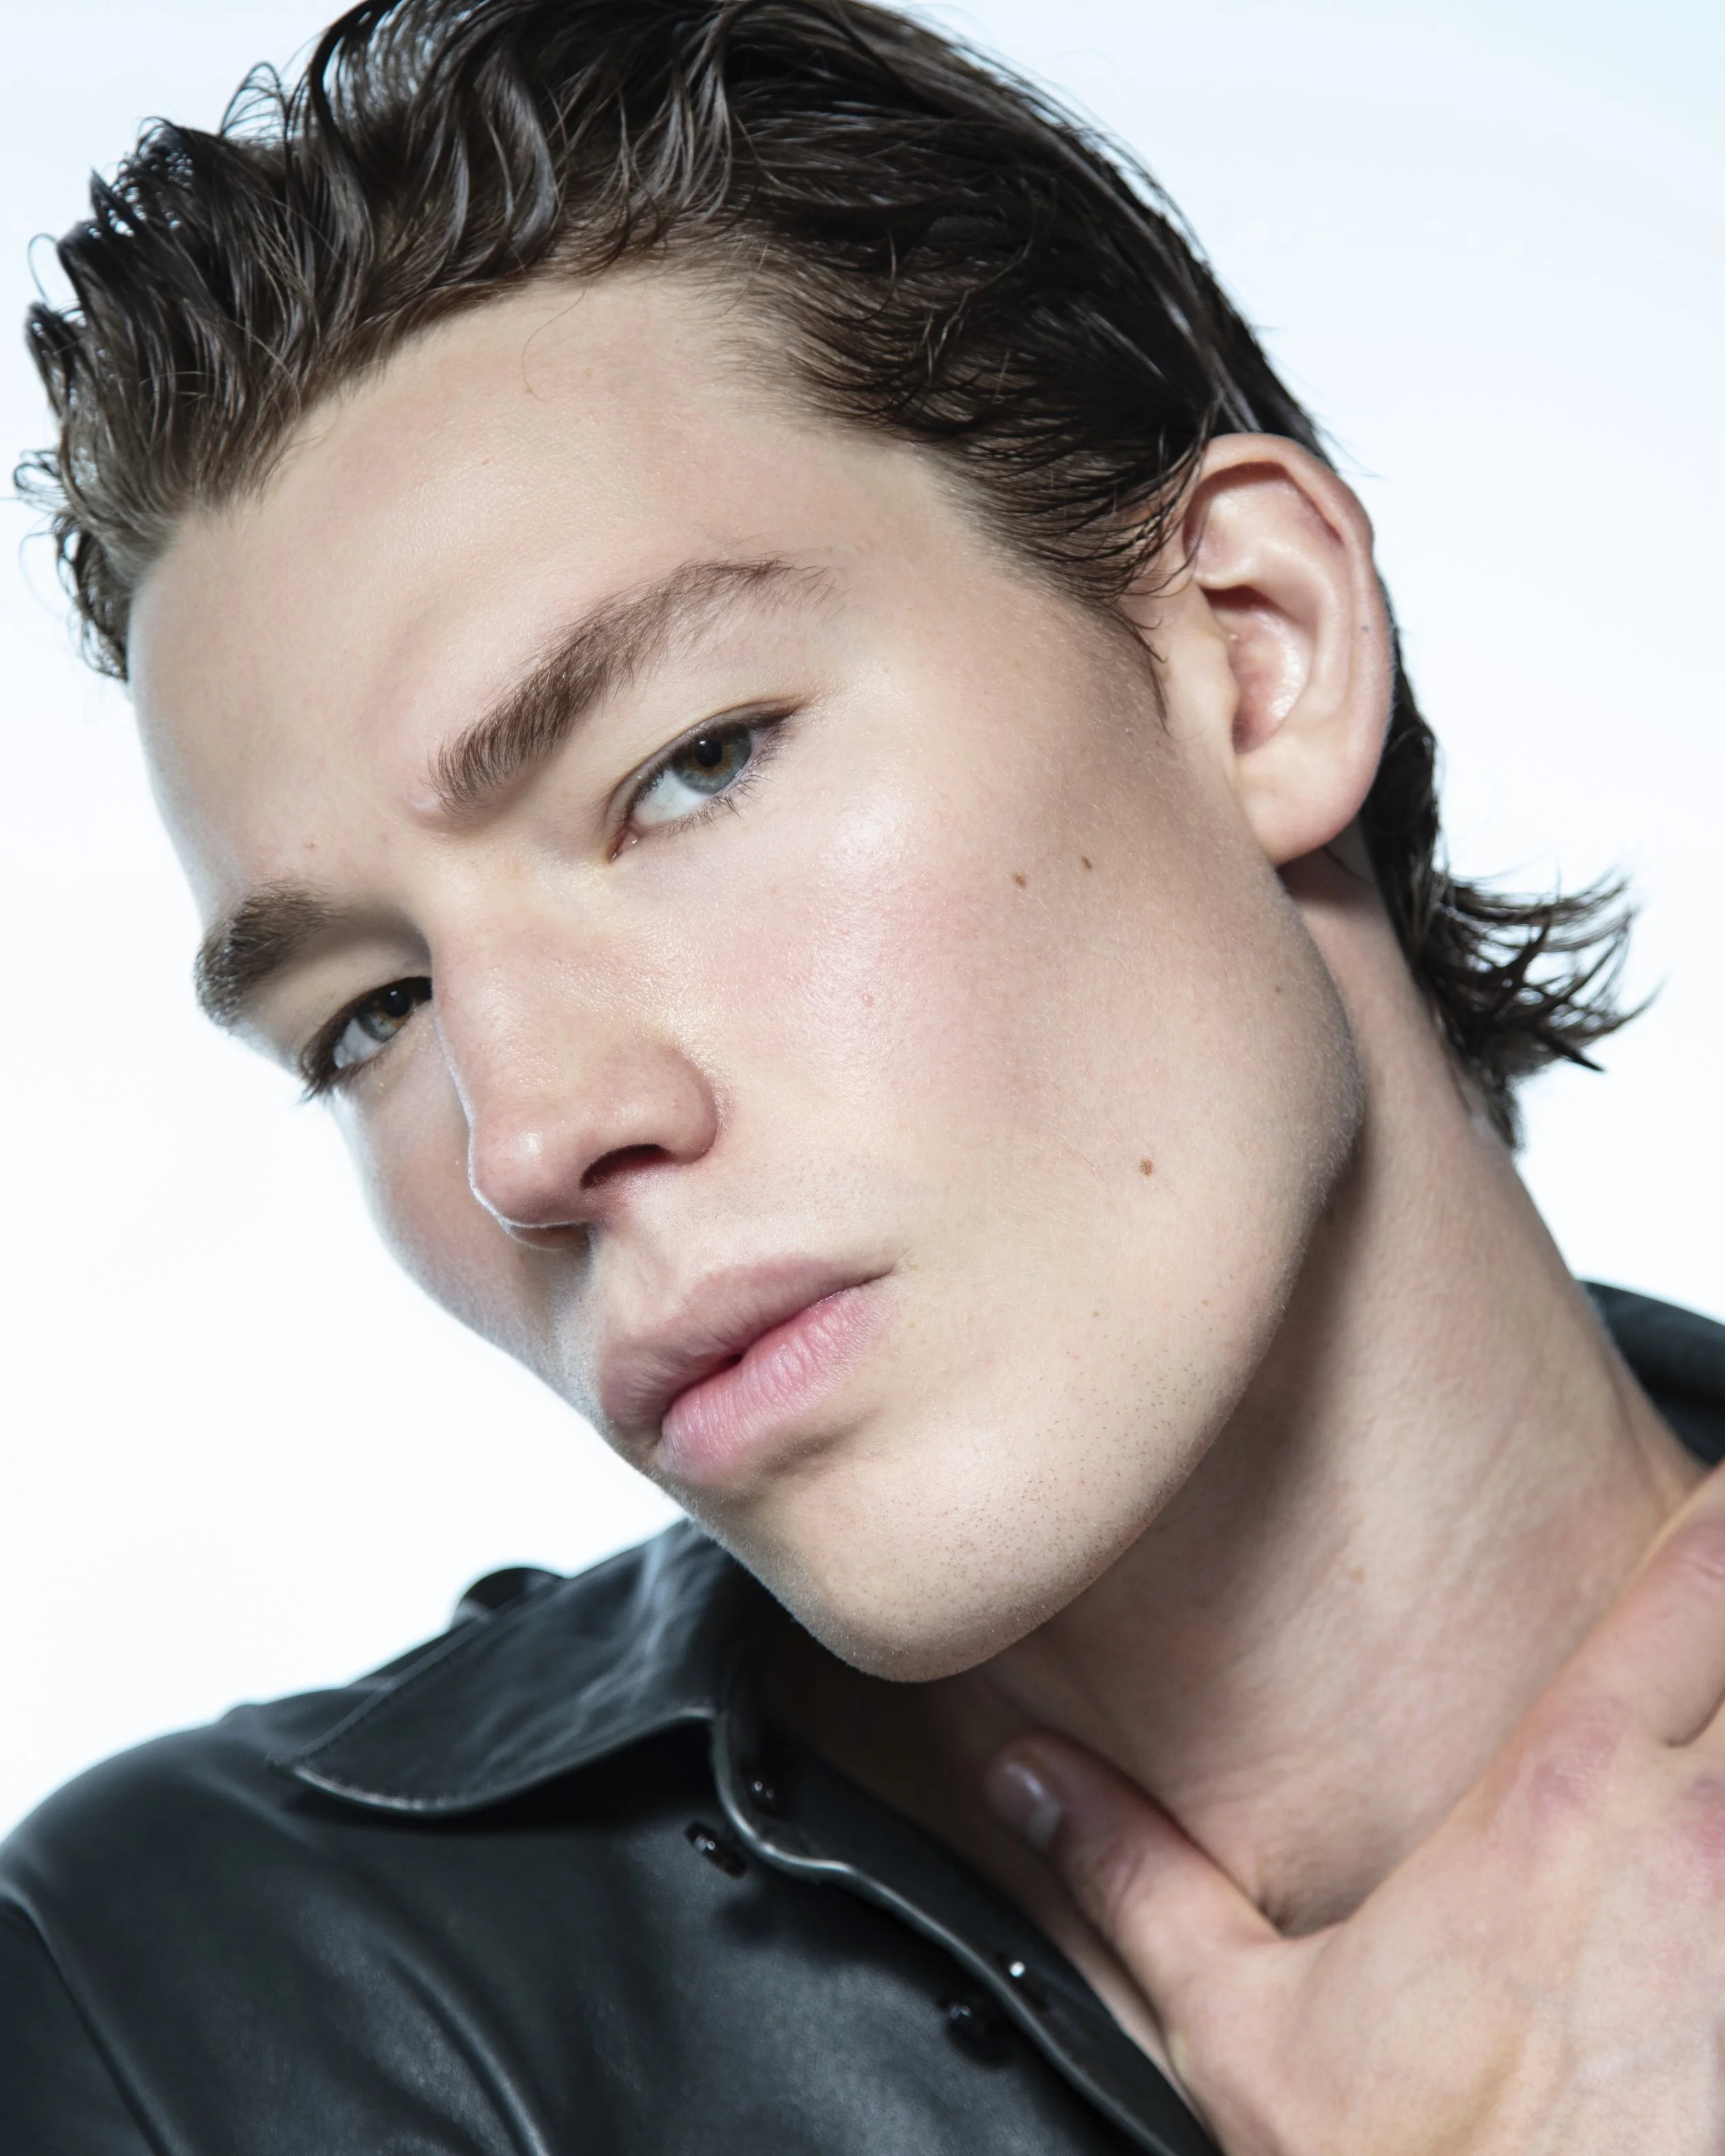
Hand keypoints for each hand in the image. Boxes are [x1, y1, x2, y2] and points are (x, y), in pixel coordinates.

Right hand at [984, 1463, 1724, 2155]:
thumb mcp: (1251, 2031)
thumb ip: (1141, 1879)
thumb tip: (1030, 1782)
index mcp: (1560, 1796)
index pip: (1698, 1562)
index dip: (1718, 1510)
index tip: (1705, 1489)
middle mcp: (1703, 1829)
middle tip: (1700, 1618)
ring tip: (1701, 1797)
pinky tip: (1724, 1933)